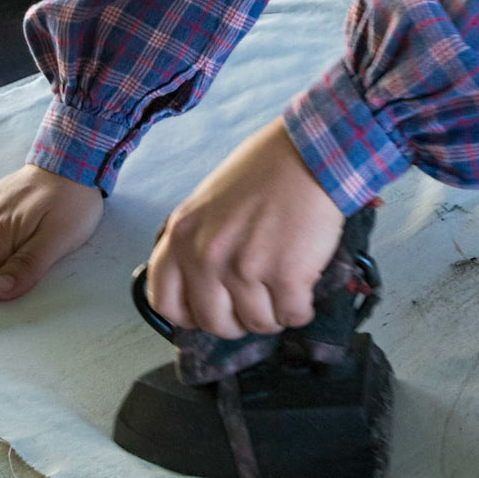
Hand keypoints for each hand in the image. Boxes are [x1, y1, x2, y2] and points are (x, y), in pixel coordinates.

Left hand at [146, 120, 343, 338]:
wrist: (311, 153)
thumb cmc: (266, 169)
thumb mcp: (210, 201)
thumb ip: (198, 241)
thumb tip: (202, 285)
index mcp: (183, 235)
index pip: (166, 302)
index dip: (190, 314)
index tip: (209, 309)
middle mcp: (207, 256)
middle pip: (215, 322)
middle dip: (239, 319)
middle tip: (257, 298)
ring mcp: (245, 268)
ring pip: (258, 324)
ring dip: (274, 312)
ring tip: (284, 284)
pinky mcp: (286, 276)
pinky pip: (292, 316)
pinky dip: (301, 308)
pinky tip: (304, 285)